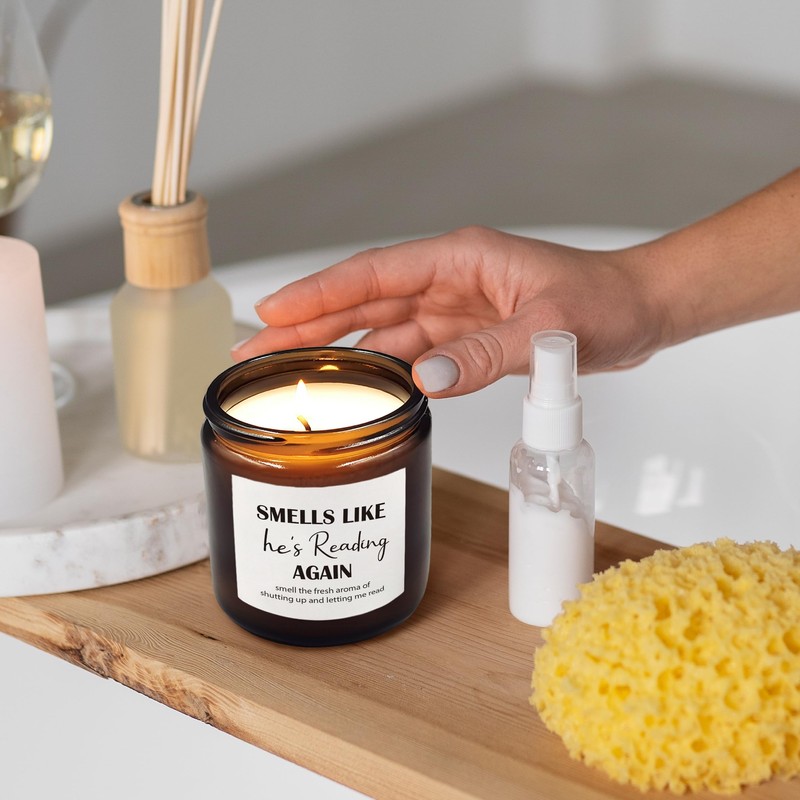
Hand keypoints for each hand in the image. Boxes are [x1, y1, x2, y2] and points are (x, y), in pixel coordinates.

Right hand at [233, 226, 668, 396]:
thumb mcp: (550, 328)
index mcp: (459, 259)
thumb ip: (487, 354)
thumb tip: (425, 379)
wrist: (636, 314)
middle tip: (254, 350)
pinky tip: (352, 389)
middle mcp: (447, 283)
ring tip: (287, 375)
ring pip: (378, 331)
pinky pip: (408, 354)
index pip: (373, 273)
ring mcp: (452, 312)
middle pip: (361, 303)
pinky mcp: (463, 339)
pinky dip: (378, 371)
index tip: (272, 309)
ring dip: (334, 352)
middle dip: (306, 326)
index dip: (319, 292)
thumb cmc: (604, 303)